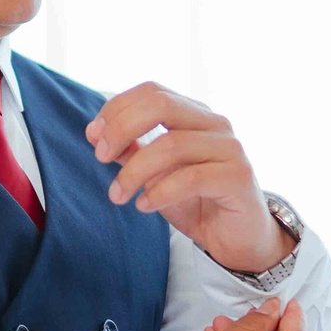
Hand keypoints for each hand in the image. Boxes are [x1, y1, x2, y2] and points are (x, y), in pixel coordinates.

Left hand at [86, 83, 289, 276]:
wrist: (237, 238)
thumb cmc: (195, 201)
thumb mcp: (153, 174)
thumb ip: (131, 151)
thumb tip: (96, 134)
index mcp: (194, 114)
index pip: (152, 92)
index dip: (117, 108)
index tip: (93, 136)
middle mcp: (215, 123)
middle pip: (161, 104)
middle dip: (122, 128)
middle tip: (101, 158)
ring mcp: (229, 148)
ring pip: (171, 144)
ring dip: (134, 171)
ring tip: (117, 195)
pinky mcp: (237, 177)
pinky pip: (190, 178)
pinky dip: (159, 192)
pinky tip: (144, 206)